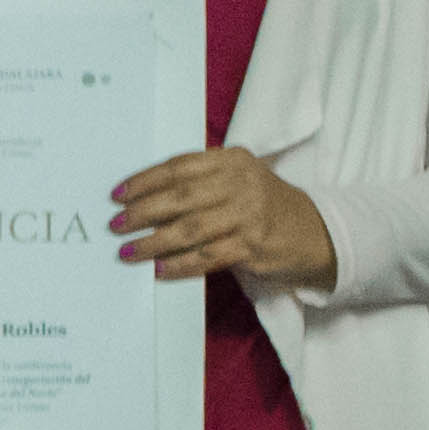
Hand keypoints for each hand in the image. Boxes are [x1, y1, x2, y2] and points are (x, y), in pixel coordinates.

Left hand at [109, 148, 334, 286]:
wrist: (313, 231)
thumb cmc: (262, 204)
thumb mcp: (238, 179)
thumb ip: (201, 180)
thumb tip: (144, 197)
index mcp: (232, 160)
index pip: (179, 167)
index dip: (144, 181)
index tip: (118, 195)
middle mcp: (241, 182)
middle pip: (180, 196)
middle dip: (142, 212)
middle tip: (115, 225)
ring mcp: (248, 214)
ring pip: (190, 229)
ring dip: (154, 242)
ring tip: (128, 251)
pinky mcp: (253, 245)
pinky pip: (207, 256)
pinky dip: (180, 264)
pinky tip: (159, 269)